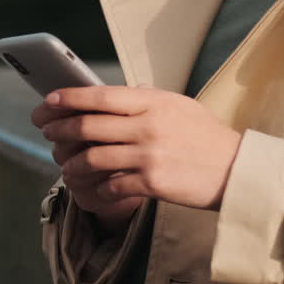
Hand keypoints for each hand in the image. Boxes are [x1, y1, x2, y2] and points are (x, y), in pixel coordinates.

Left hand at [32, 86, 243, 213]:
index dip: (69, 98)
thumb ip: (146, 99)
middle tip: (47, 131)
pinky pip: (111, 185)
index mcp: (153, 101)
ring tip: (66, 165)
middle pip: (88, 126)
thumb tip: (110, 95)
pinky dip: (96, 188)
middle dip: (59, 129)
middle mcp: (148, 125)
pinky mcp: (152, 183)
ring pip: (93, 158)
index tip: (49, 100)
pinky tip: (92, 187)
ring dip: (72, 163)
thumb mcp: (179, 105)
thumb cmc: (206, 137)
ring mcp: (149, 155)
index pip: (100, 95)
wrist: (236, 168)